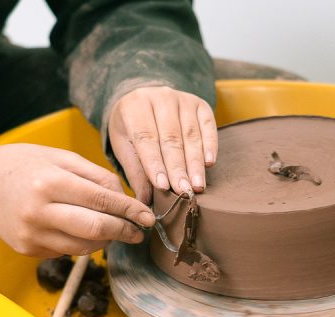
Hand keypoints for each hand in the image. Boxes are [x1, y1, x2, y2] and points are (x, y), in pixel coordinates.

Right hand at [0, 142, 154, 256]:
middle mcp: (40, 212)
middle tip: (139, 231)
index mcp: (51, 182)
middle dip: (124, 231)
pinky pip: (66, 251)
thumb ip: (96, 176)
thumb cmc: (24, 164)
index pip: (102, 201)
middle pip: (97, 230)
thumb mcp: (60, 157)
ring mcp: (32, 235)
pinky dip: (81, 243)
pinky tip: (81, 230)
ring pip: (85, 247)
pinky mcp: (27, 250)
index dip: (130, 211)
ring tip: (112, 229)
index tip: (148, 217)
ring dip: (105, 241)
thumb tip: (127, 199)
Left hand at [108, 86, 217, 203]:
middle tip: (183, 191)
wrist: (143, 98)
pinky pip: (208, 124)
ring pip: (190, 134)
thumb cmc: (131, 127)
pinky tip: (210, 162)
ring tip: (197, 185)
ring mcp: (182, 99)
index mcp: (134, 107)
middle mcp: (159, 98)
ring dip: (195, 162)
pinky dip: (210, 144)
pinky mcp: (199, 103)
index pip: (146, 139)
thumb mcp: (124, 145)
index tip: (163, 186)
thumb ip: (135, 171)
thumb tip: (145, 201)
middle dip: (178, 168)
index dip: (155, 163)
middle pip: (171, 138)